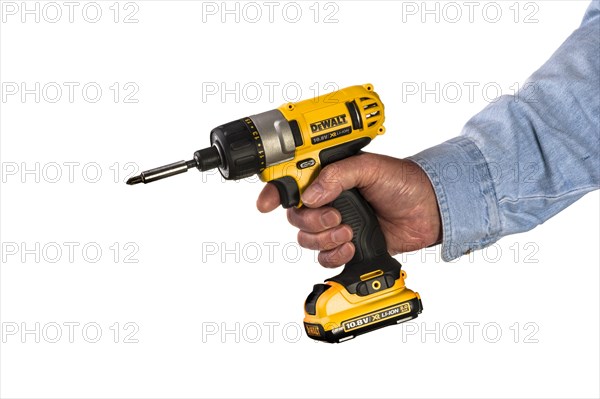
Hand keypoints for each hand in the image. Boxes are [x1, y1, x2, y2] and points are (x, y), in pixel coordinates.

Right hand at [256, 153, 441, 267]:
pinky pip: (324, 257)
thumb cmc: (404, 182)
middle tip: (335, 216)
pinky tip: (351, 245)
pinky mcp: (348, 245)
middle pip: (295, 216)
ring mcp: (337, 224)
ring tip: (347, 231)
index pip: (292, 183)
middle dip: (311, 220)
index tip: (266, 204)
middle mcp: (329, 201)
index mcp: (329, 177)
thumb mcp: (370, 168)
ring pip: (307, 238)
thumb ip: (338, 176)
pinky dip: (333, 254)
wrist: (430, 210)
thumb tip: (312, 194)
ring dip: (324, 238)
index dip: (274, 192)